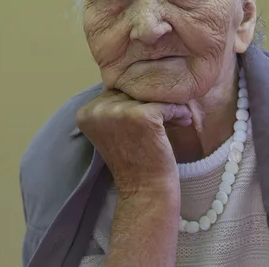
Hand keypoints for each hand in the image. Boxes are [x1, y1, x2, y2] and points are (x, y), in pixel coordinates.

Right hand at [76, 90, 191, 197]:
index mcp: (86, 112)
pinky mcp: (142, 116)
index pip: (116, 91)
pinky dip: (178, 111)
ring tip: (178, 118)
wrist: (145, 191)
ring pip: (150, 94)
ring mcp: (119, 112)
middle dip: (153, 102)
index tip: (151, 114)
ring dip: (168, 105)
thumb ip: (115, 106)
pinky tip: (183, 121)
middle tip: (170, 115)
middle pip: (132, 90)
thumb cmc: (134, 161)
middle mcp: (98, 110)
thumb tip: (137, 77)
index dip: (136, 101)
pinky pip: (166, 103)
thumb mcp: (114, 130)